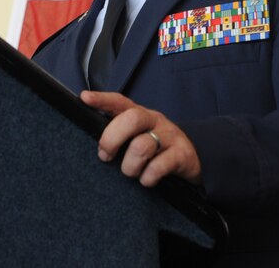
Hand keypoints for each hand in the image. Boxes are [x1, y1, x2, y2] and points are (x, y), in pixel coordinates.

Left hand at [80, 90, 201, 186]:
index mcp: (140, 115)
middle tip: (105, 155)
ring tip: (131, 172)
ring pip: (141, 147)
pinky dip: (147, 178)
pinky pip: (158, 167)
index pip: (120, 102)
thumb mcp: (139, 135)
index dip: (102, 99)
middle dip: (112, 138)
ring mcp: (169, 136)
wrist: (194, 158)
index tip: (84, 98)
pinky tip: (147, 179)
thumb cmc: (157, 147)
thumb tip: (91, 137)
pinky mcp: (181, 154)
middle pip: (131, 119)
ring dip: (130, 166)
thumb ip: (120, 133)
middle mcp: (155, 121)